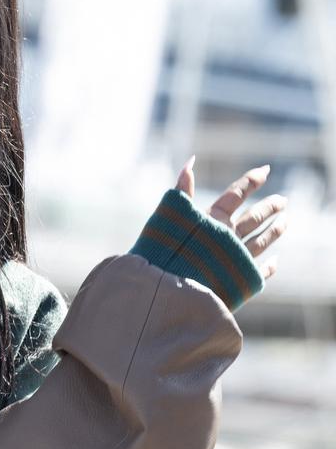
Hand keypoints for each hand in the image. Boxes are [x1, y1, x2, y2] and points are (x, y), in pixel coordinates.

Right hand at [176, 155, 287, 279]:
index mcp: (213, 219)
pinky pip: (260, 270)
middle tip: (283, 201)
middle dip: (270, 207)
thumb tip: (191, 161)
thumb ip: (182, 189)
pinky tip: (276, 261)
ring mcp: (238, 258)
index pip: (236, 193)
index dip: (251, 180)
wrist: (169, 288)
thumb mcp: (170, 214)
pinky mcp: (240, 279)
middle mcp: (230, 237)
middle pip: (255, 217)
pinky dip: (270, 266)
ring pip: (262, 241)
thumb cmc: (163, 248)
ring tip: (286, 222)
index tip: (266, 170)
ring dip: (275, 231)